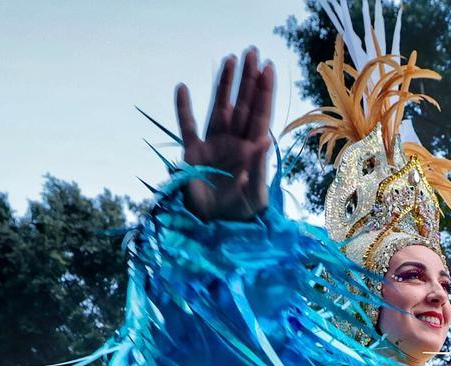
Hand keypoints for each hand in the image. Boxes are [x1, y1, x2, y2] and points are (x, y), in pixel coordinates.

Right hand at [175, 48, 273, 220]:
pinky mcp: (193, 153)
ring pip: (219, 108)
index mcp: (252, 150)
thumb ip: (257, 166)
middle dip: (247, 79)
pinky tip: (183, 88)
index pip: (260, 115)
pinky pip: (187, 126)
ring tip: (230, 59)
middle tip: (252, 51)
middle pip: (243, 104)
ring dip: (224, 85)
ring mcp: (214, 145)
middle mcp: (234, 142)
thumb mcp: (254, 193)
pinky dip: (184, 108)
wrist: (217, 228)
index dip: (264, 91)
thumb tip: (264, 141)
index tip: (267, 68)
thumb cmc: (242, 213)